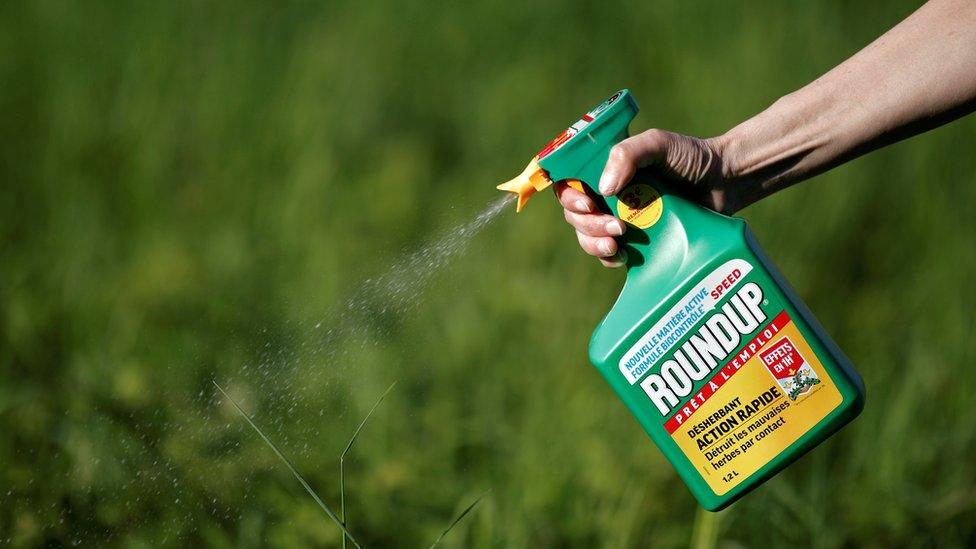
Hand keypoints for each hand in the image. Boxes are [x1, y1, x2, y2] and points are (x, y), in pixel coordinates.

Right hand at [554, 129, 730, 267]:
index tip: (586, 204)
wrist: (725, 182)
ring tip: (617, 243)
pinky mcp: (635, 243)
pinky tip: (622, 256)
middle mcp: (607, 196)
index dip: (569, 197)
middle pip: (575, 214)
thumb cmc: (690, 157)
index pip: (569, 183)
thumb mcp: (658, 144)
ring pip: (587, 237)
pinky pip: (609, 256)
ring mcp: (620, 220)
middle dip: (587, 224)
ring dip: (594, 242)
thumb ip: (628, 154)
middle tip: (615, 226)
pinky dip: (608, 258)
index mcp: (604, 170)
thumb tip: (603, 189)